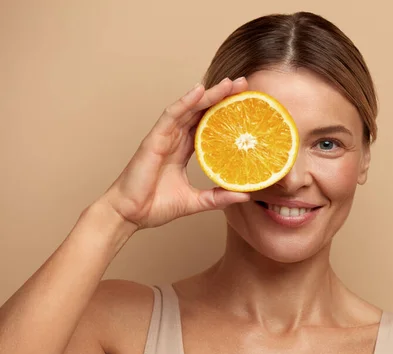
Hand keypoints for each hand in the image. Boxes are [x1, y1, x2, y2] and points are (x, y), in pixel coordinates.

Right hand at [100, 77, 250, 229]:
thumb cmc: (155, 206)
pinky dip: (185, 102)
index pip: (208, 125)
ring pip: (189, 109)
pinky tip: (200, 91)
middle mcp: (175, 139)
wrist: (129, 215)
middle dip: (222, 96)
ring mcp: (164, 137)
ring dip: (209, 94)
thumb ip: (218, 197)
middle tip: (243, 84)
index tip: (246, 104)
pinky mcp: (154, 139)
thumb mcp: (195, 201)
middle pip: (201, 112)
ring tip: (229, 83)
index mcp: (183, 150)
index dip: (225, 113)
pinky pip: (171, 115)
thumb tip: (244, 195)